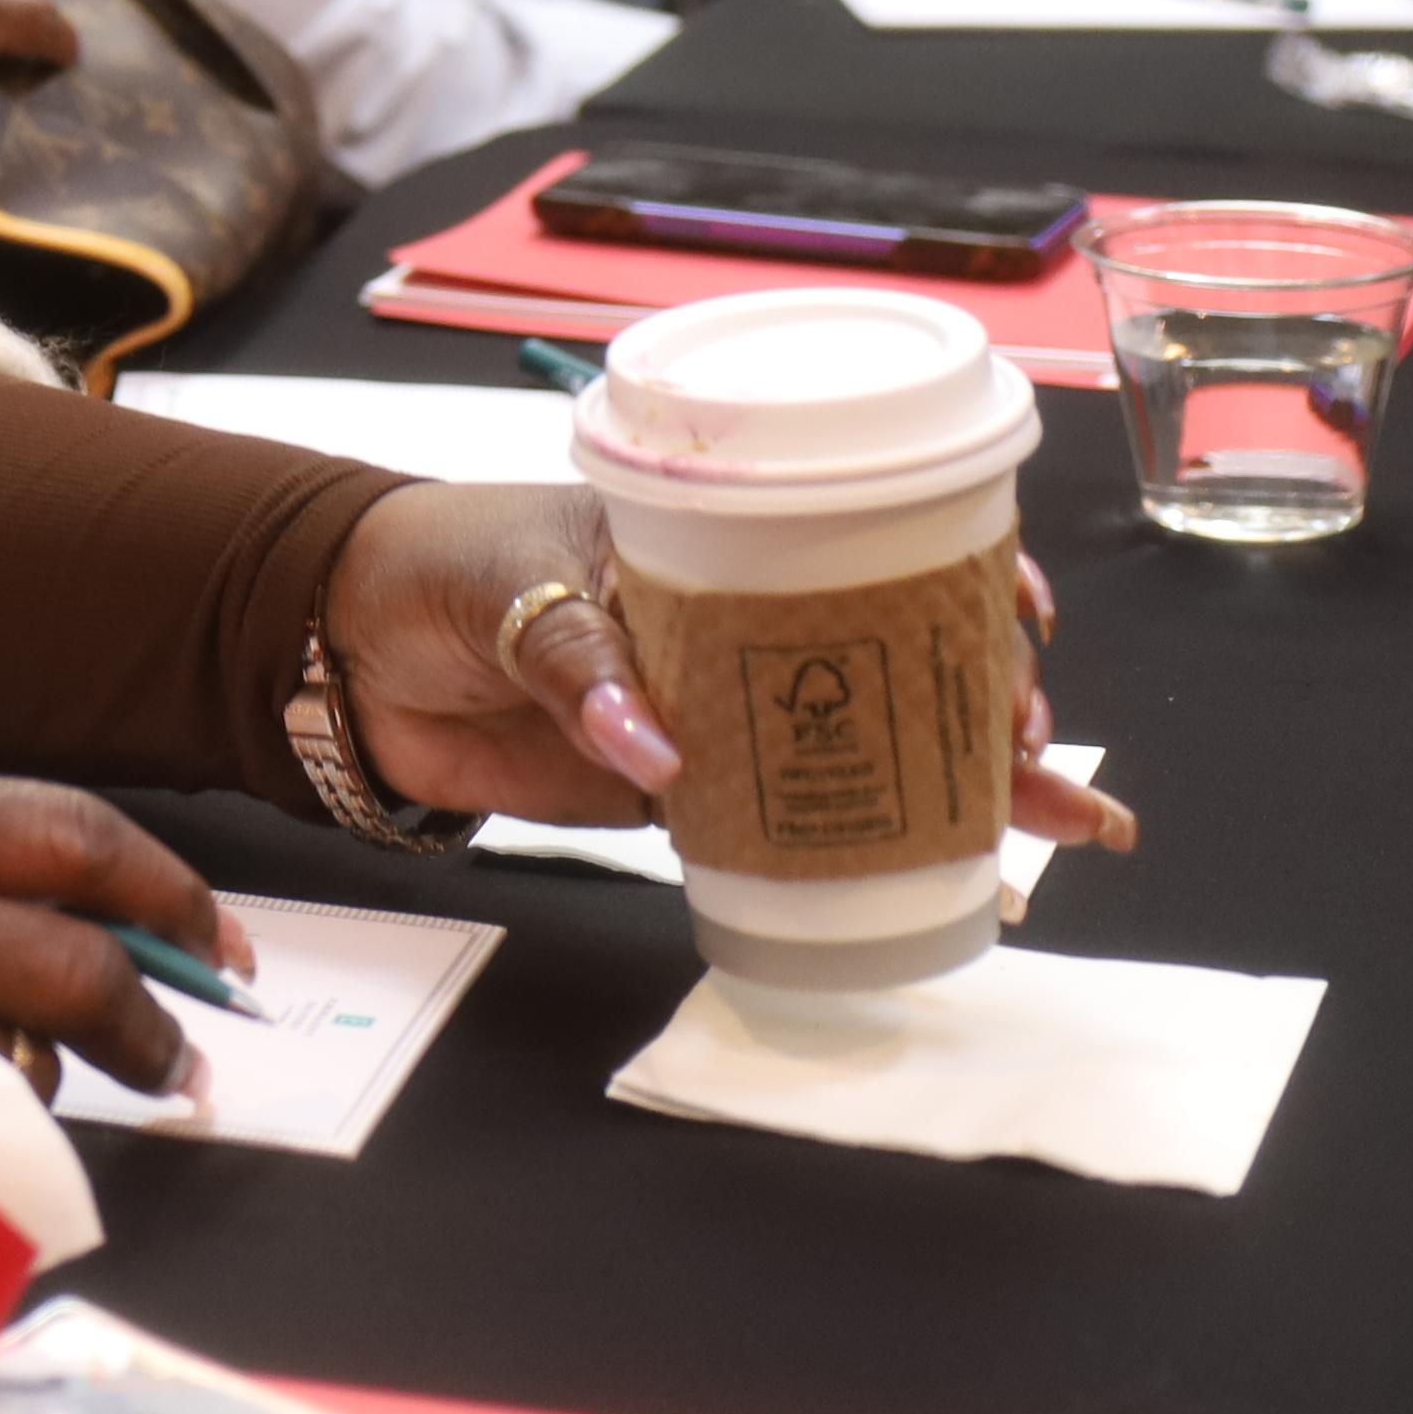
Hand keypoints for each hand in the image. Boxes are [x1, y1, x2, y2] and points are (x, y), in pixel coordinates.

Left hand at [318, 486, 1135, 853]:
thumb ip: (581, 667)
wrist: (344, 643)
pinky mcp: (677, 788)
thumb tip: (658, 753)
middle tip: (1033, 741)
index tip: (1019, 614)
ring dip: (968, 781)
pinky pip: (787, 821)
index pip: (869, 541)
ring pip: (866, 741)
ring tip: (1068, 816)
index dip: (961, 575)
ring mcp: (718, 705)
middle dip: (989, 693)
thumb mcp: (511, 586)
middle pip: (896, 650)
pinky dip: (867, 847)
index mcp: (717, 537)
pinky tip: (957, 875)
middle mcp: (738, 617)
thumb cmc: (435, 567)